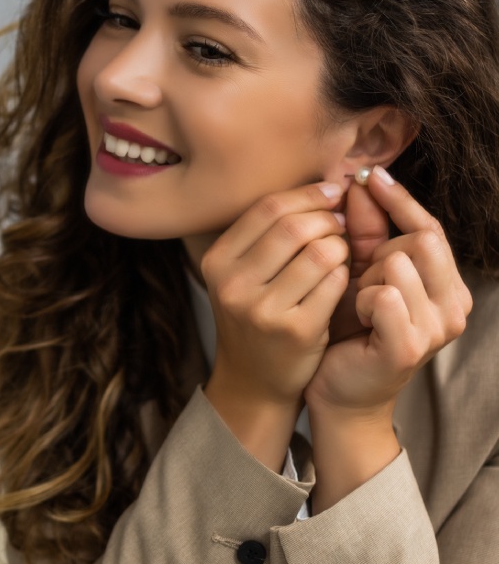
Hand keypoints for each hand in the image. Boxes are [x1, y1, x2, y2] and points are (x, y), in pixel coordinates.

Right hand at [200, 182, 348, 467]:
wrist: (254, 380)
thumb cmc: (257, 315)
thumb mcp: (243, 273)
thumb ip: (270, 232)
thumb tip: (326, 183)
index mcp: (217, 261)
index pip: (268, 208)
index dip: (308, 194)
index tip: (333, 193)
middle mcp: (233, 284)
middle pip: (294, 226)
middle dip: (328, 219)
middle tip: (341, 225)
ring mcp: (262, 309)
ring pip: (319, 251)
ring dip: (341, 246)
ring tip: (341, 253)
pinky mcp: (295, 330)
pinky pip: (334, 282)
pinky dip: (345, 274)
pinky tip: (342, 280)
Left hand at [307, 166, 470, 414]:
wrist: (337, 390)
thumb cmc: (348, 330)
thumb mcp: (359, 274)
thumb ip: (365, 232)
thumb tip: (360, 181)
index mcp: (447, 284)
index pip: (430, 227)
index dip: (399, 199)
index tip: (369, 175)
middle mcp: (454, 305)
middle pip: (418, 240)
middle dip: (377, 252)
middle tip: (358, 279)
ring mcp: (437, 328)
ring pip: (399, 265)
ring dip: (365, 279)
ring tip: (355, 304)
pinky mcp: (410, 346)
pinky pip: (384, 295)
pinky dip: (361, 300)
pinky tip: (354, 318)